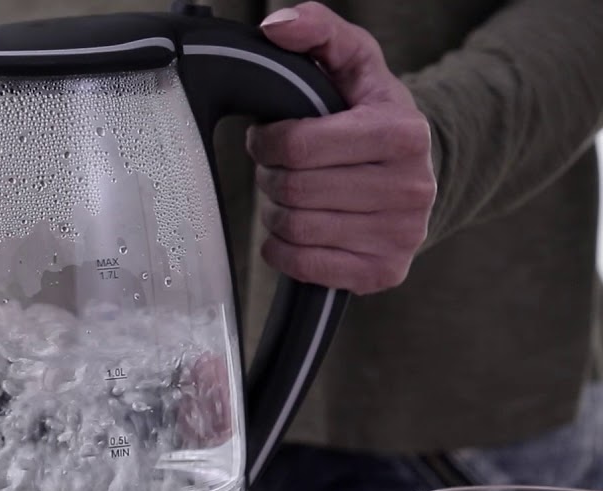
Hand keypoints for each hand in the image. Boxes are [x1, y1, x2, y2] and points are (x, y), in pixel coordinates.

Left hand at [249, 2, 436, 294]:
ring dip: (277, 212)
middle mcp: (412, 188)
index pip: (299, 146)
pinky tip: (299, 228)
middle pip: (294, 190)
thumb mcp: (353, 63)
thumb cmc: (371, 117)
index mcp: (403, 133)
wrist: (414, 173)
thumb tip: (276, 26)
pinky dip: (283, 248)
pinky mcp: (383, 272)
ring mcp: (401, 235)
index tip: (271, 138)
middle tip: (282, 169)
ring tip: (294, 196)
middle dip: (272, 177)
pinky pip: (301, 265)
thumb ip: (318, 31)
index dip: (269, 142)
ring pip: (295, 228)